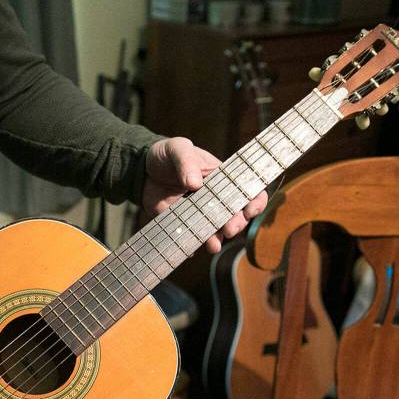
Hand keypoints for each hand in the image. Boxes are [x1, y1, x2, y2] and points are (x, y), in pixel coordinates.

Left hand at [142, 137, 267, 252]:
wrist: (142, 171)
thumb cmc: (167, 156)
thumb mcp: (177, 149)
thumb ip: (186, 161)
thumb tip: (195, 183)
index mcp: (223, 179)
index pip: (248, 191)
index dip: (255, 201)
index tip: (250, 209)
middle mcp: (217, 200)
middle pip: (236, 216)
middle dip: (236, 224)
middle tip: (229, 229)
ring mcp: (200, 215)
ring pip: (216, 231)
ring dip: (217, 239)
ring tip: (213, 245)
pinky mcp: (183, 225)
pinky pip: (190, 239)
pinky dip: (191, 246)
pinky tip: (190, 249)